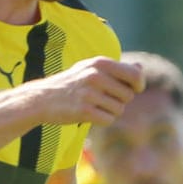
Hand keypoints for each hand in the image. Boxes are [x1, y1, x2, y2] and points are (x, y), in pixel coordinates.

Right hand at [27, 56, 145, 127]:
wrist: (42, 99)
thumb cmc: (72, 84)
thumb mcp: (91, 69)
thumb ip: (117, 69)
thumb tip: (140, 68)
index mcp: (100, 63)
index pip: (136, 75)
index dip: (138, 85)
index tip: (133, 89)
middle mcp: (95, 76)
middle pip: (129, 95)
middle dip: (120, 100)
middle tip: (101, 98)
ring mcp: (89, 93)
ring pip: (119, 109)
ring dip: (110, 111)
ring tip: (92, 104)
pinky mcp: (84, 111)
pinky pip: (109, 120)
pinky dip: (102, 120)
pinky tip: (88, 114)